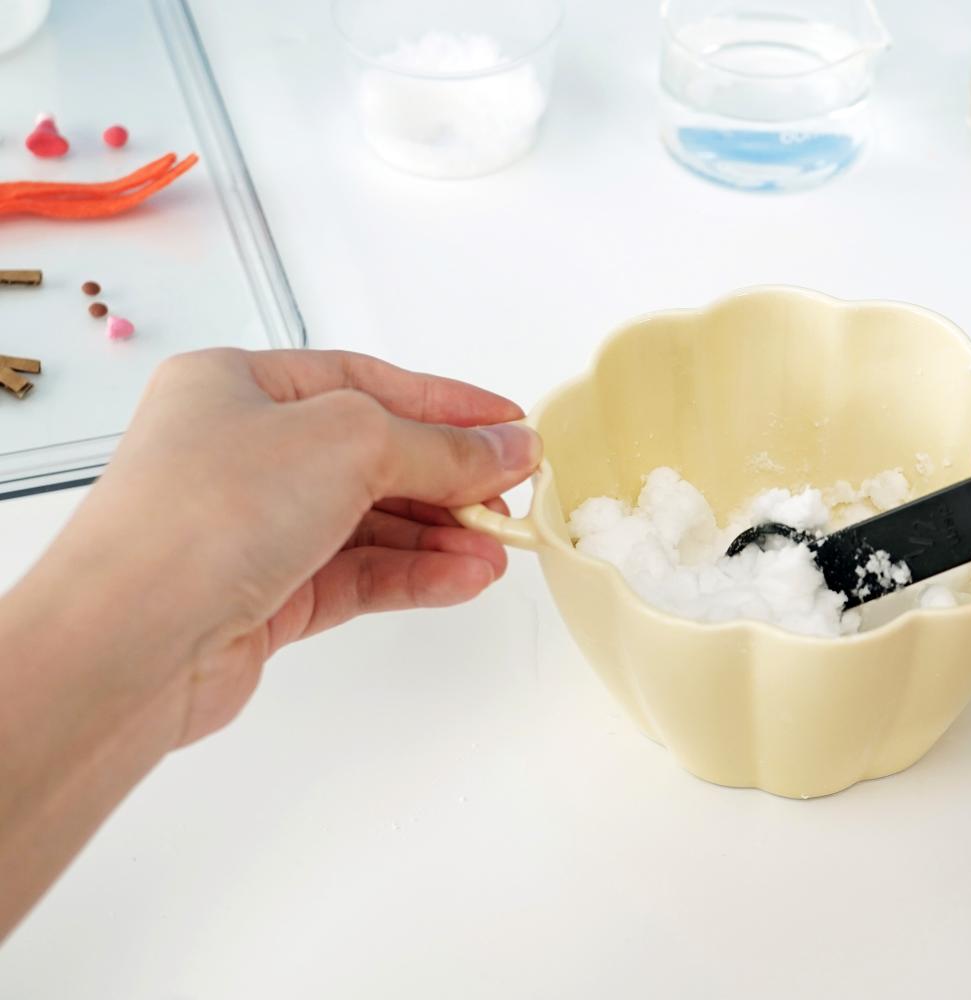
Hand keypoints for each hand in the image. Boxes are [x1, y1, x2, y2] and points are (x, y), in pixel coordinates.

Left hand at [0, 349, 537, 935]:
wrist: (132, 639)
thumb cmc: (212, 510)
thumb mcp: (351, 442)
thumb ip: (442, 447)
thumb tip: (513, 446)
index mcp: (239, 386)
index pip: (366, 382)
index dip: (448, 404)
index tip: (514, 425)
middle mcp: (241, 451)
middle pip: (375, 456)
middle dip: (451, 479)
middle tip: (518, 495)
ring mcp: (252, 527)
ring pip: (372, 523)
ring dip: (443, 535)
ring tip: (502, 550)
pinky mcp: (266, 596)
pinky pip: (359, 574)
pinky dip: (416, 574)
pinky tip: (466, 578)